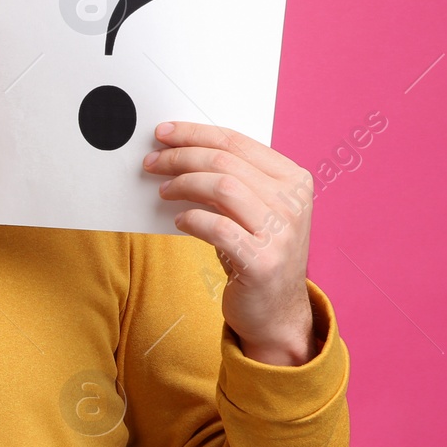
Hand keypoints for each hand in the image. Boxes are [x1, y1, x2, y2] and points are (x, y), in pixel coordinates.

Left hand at [143, 121, 318, 365]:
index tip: (164, 134)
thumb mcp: (253, 210)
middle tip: (152, 162)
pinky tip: (180, 221)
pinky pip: (217, 227)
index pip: (237, 142)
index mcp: (294, 180)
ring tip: (163, 191)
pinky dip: (192, 219)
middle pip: (225, 161)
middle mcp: (293, 202)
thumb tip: (180, 152)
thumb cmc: (257, 254)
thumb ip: (232, 181)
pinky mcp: (264, 261)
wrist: (276, 312)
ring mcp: (282, 232)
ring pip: (223, 186)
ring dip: (184, 184)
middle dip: (181, 156)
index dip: (195, 133)